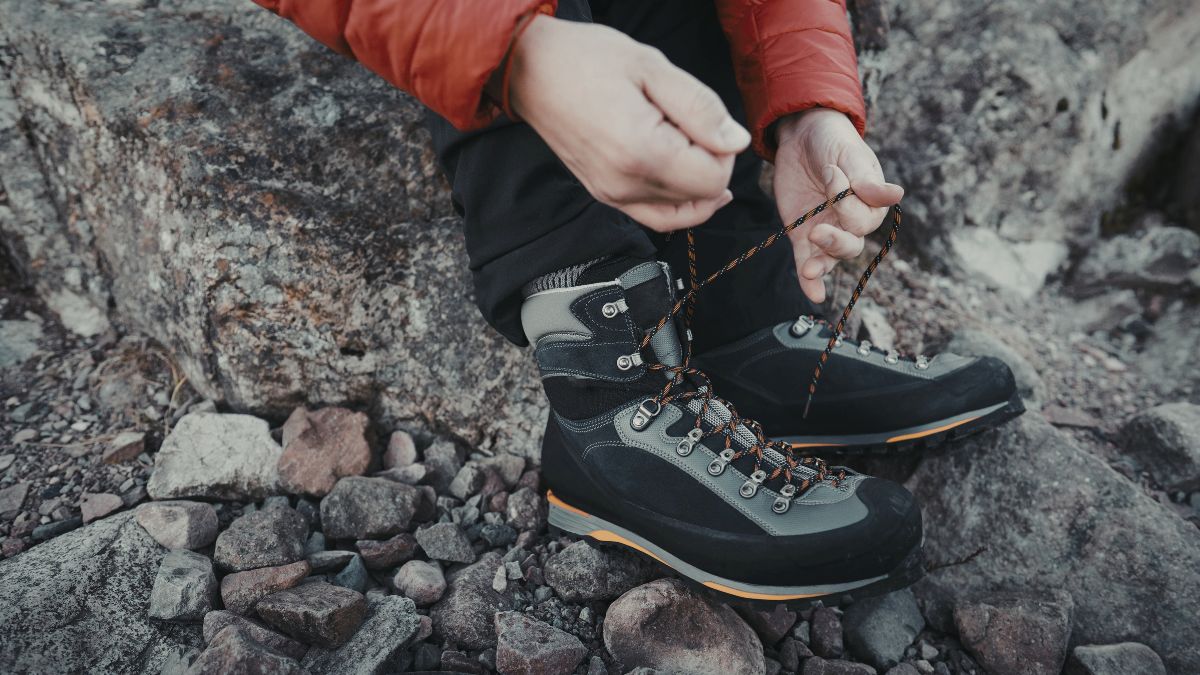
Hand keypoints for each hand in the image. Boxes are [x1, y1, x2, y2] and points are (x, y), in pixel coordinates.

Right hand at [505, 15, 749, 231]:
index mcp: (641, 153)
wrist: (531, 70)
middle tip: (690, 124)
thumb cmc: (587, 59)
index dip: (724, 149)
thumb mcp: (653, 67)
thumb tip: (736, 142)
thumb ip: (701, 108)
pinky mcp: (605, 196)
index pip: (714, 179)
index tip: (706, 119)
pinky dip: (679, 203)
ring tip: (691, 147)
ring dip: (696, 184)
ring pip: (682, 213)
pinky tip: (688, 179)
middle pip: (701, 197)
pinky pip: (656, 217)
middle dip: (710, 163)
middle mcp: (625, 185)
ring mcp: (612, 195)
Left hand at [774, 109, 902, 302]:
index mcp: (871, 204)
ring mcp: (827, 230)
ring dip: (822, 266)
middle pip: (851, 244)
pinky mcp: (803, 235)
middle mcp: (852, 222)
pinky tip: (813, 295)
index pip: (864, 218)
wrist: (802, 136)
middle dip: (836, 241)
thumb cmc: (834, 143)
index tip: (831, 171)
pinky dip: (810, 281)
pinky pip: (807, 261)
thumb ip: (867, 180)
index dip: (846, 201)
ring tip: (809, 269)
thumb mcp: (850, 155)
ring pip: (832, 257)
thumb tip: (897, 194)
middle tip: (819, 230)